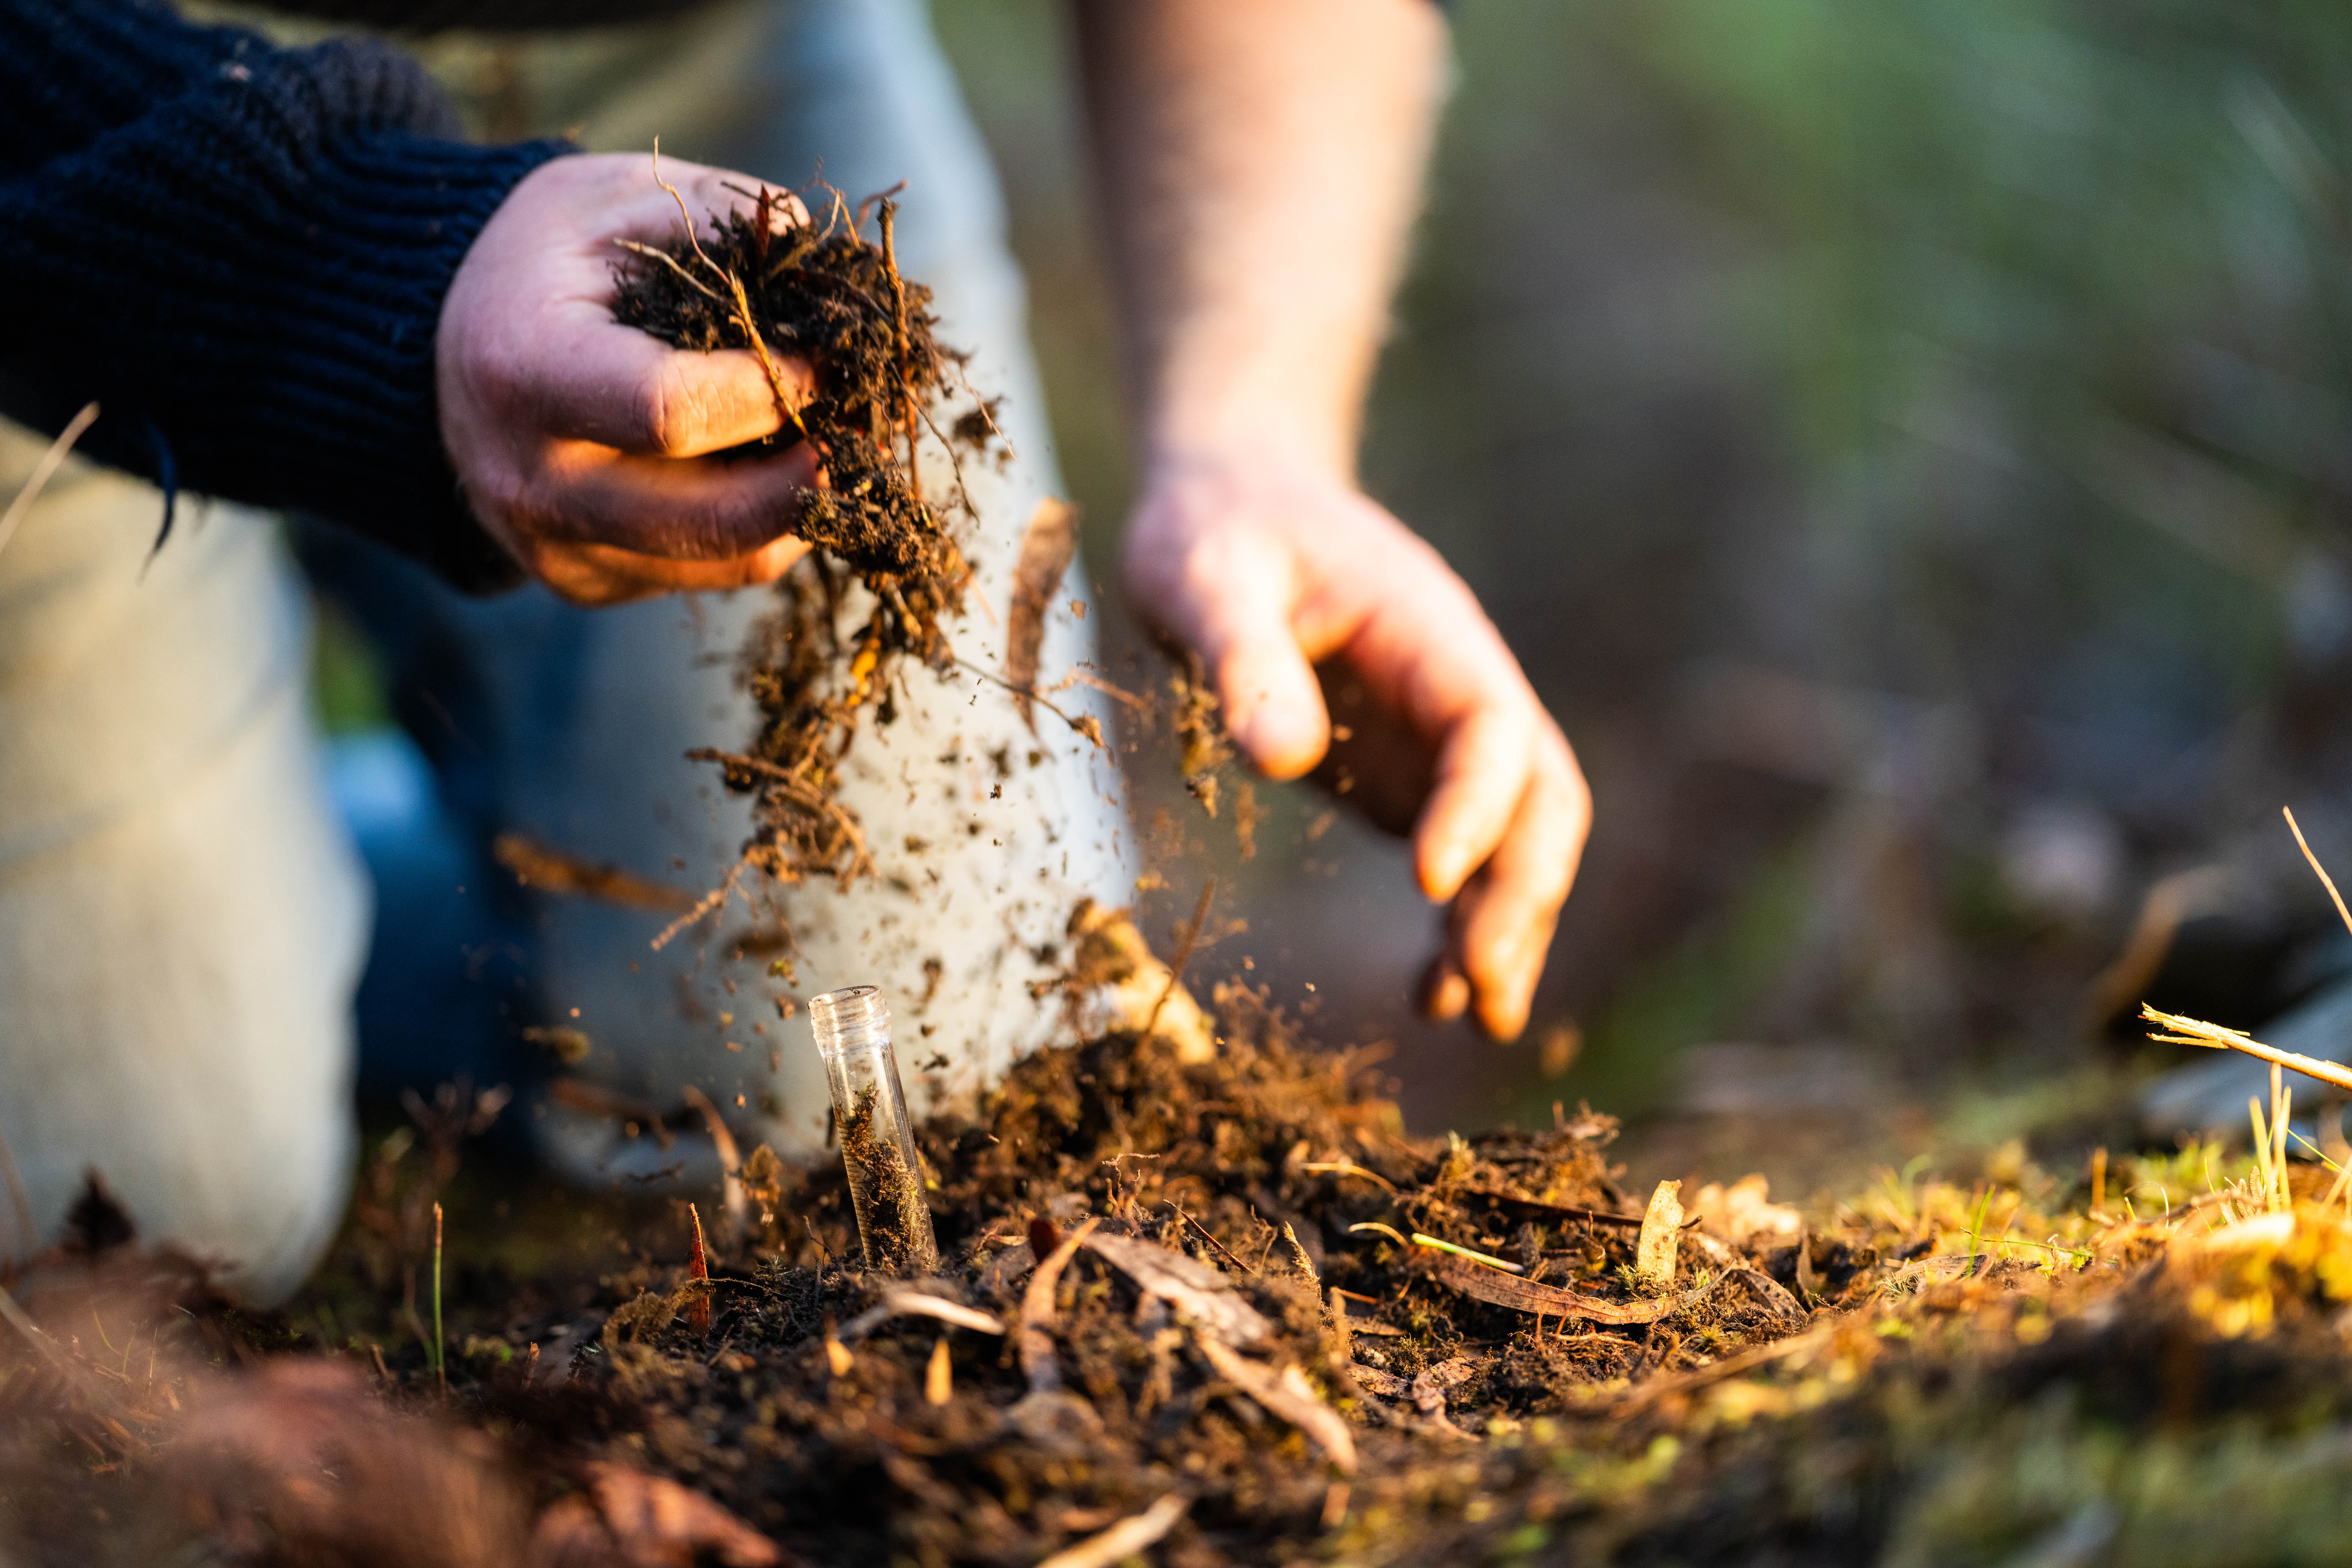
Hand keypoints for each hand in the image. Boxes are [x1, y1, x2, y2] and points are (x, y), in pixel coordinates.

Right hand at [436, 153, 818, 604]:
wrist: (448, 342)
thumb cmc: (545, 258)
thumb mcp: (619, 198)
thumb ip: (728, 223)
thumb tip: (835, 277)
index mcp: (524, 370)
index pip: (674, 412)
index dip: (773, 390)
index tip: (825, 362)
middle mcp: (532, 483)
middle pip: (716, 518)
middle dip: (815, 474)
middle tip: (862, 424)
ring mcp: (557, 550)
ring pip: (731, 560)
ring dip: (803, 507)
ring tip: (829, 442)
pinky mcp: (585, 582)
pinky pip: (709, 574)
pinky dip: (762, 527)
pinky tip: (767, 468)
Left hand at [1123, 447, 1589, 1040]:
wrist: (1231, 508)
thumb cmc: (1217, 529)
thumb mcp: (1204, 572)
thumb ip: (1241, 653)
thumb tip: (1283, 757)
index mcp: (1429, 630)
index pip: (1490, 727)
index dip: (1475, 806)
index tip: (1426, 884)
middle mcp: (1457, 688)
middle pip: (1538, 795)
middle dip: (1522, 891)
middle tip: (1482, 987)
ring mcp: (1440, 740)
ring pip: (1519, 840)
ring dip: (1509, 924)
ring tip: (1476, 1014)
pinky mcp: (1407, 779)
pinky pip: (1464, 862)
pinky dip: (1459, 926)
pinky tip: (1434, 996)